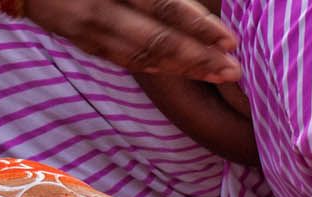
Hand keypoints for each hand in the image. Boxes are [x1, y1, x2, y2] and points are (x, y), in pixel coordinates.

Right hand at [18, 0, 239, 79]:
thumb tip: (178, 2)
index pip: (160, 4)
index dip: (196, 24)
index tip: (230, 40)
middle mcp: (96, 6)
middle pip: (155, 37)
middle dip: (198, 57)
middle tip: (235, 71)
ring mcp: (84, 24)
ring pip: (140, 54)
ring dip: (183, 68)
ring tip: (219, 74)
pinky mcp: (76, 36)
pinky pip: (120, 57)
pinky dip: (153, 66)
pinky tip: (179, 71)